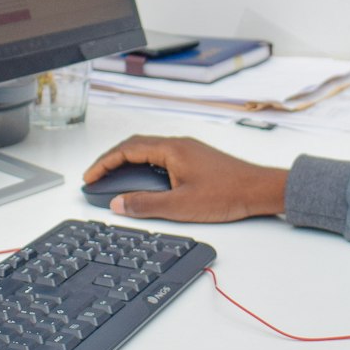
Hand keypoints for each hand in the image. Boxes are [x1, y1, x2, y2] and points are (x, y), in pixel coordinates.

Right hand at [83, 135, 288, 221]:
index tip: (89, 177)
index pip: (127, 150)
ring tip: (113, 179)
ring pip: (148, 150)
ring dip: (127, 162)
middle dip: (111, 160)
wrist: (260, 190)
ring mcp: (188, 150)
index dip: (103, 163)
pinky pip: (161, 156)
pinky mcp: (196, 158)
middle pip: (135, 145)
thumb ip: (146, 204)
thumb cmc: (228, 194)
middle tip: (95, 177)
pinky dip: (144, 165)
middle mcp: (178, 144)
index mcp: (172, 149)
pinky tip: (143, 181)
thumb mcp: (181, 205)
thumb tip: (118, 203)